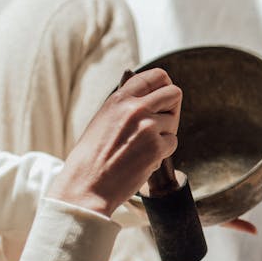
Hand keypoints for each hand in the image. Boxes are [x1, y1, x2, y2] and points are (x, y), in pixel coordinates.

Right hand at [49, 68, 180, 217]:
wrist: (87, 184)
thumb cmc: (92, 156)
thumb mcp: (104, 119)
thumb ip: (126, 106)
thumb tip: (150, 96)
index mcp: (119, 98)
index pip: (155, 76)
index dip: (164, 85)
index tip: (164, 96)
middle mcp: (135, 108)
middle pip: (174, 93)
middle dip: (172, 107)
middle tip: (162, 122)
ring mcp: (148, 126)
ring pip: (173, 121)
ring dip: (164, 133)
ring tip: (141, 147)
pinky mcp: (156, 147)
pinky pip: (172, 143)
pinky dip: (162, 152)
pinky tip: (142, 159)